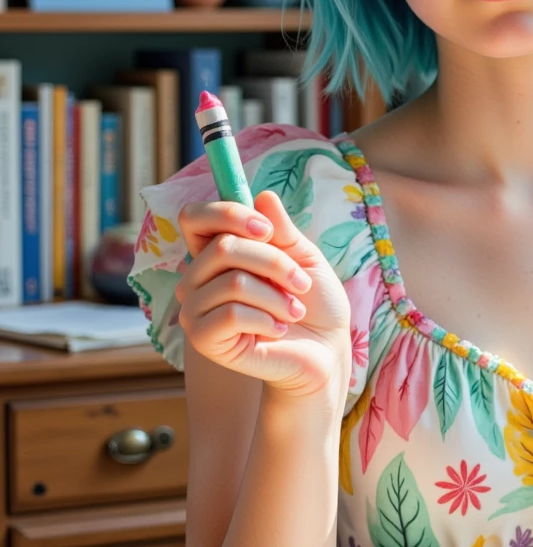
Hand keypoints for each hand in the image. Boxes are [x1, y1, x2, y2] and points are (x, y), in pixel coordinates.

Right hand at [175, 190, 351, 402]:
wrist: (325, 350)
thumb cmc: (313, 302)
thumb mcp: (303, 257)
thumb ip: (281, 230)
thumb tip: (262, 196)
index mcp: (215, 253)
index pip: (193, 218)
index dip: (227, 214)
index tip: (267, 230)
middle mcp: (196, 279)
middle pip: (223, 247)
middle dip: (274, 262)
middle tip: (300, 283)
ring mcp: (195, 309)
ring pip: (233, 282)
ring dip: (277, 296)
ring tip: (294, 310)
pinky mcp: (204, 340)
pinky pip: (232, 314)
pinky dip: (267, 319)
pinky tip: (278, 329)